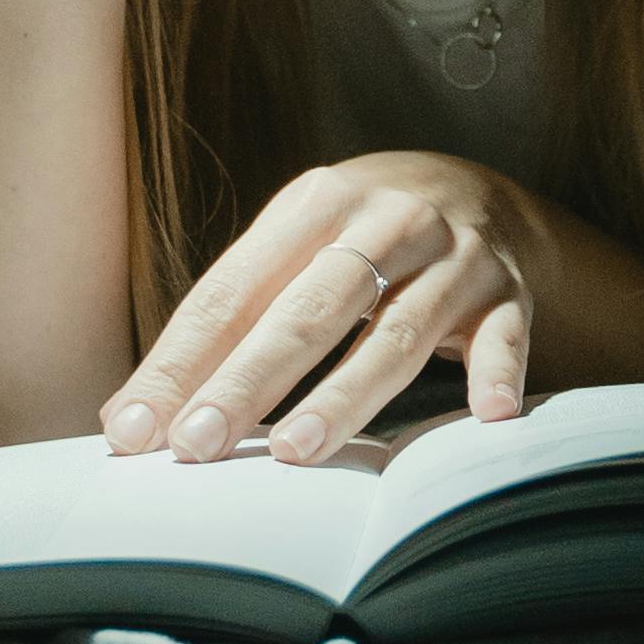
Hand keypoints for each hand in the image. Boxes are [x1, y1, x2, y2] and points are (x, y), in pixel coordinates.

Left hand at [103, 153, 537, 461]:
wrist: (482, 192)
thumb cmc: (359, 237)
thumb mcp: (297, 244)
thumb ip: (232, 317)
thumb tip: (137, 416)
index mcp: (315, 203)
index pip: (233, 290)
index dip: (181, 361)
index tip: (136, 429)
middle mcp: (387, 220)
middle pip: (309, 310)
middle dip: (246, 381)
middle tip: (195, 445)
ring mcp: (453, 256)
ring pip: (397, 332)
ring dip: (345, 394)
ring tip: (294, 450)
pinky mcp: (508, 293)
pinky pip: (504, 339)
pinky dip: (496, 375)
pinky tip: (486, 417)